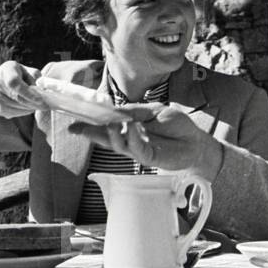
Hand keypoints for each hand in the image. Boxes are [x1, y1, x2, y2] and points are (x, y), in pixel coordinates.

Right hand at [0, 61, 44, 117]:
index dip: (28, 93)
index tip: (40, 99)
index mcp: (6, 70)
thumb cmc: (11, 76)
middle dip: (34, 103)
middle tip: (46, 105)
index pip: (15, 83)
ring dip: (31, 108)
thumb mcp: (23, 70)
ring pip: (19, 107)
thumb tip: (42, 87)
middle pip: (18, 98)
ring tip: (37, 105)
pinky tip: (28, 106)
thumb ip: (34, 75)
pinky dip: (25, 111)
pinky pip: (15, 113)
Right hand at [68, 103, 222, 176]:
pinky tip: (133, 127)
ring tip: (112, 123)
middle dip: (91, 134)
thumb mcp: (153, 111)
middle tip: (80, 128)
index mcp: (128, 128)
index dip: (89, 127)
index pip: (105, 127)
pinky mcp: (150, 158)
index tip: (72, 125)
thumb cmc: (175, 125)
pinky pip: (137, 149)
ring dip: (114, 135)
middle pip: (106, 139)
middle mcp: (130, 141)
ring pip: (119, 146)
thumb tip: (115, 110)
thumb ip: (135, 110)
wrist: (196, 140)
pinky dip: (134, 137)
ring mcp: (139, 150)